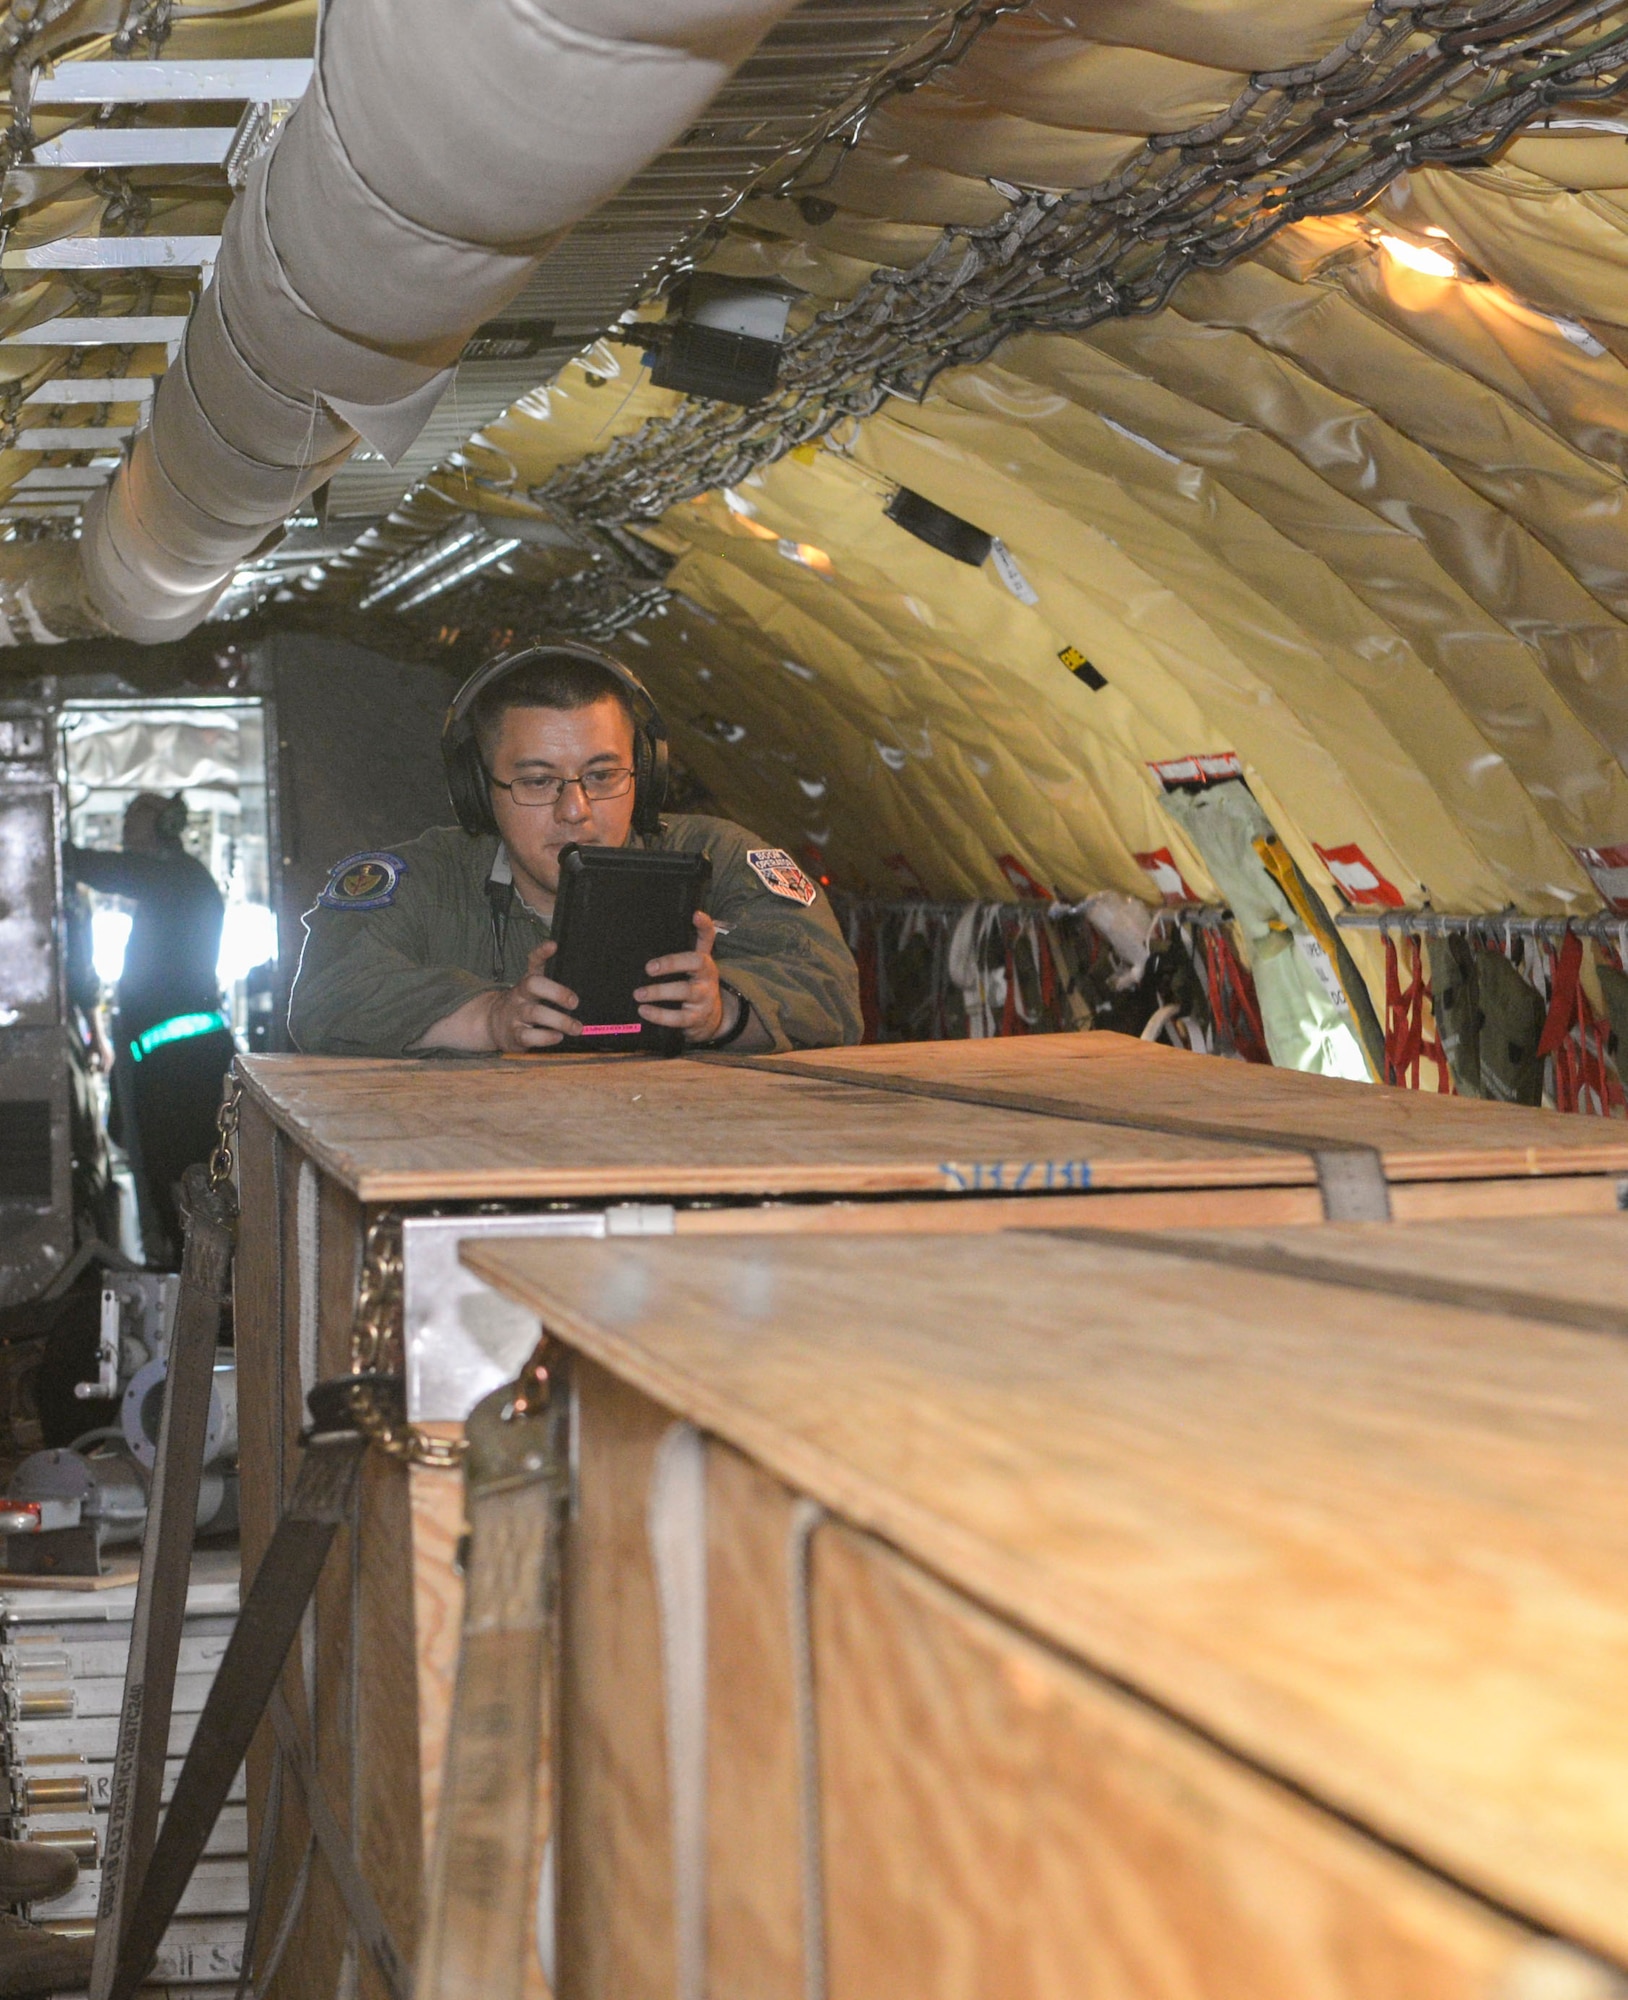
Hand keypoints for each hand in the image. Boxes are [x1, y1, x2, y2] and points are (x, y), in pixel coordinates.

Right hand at [483, 941, 582, 1050]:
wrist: (492, 1023)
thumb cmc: (523, 1005)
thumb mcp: (533, 990)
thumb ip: (551, 984)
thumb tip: (579, 978)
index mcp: (528, 982)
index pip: (533, 961)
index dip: (542, 953)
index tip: (553, 946)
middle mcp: (520, 995)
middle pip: (534, 985)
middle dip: (557, 992)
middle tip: (574, 1002)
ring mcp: (516, 1014)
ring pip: (535, 1013)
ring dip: (559, 1021)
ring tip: (576, 1027)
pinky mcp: (514, 1035)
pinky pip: (529, 1036)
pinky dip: (546, 1037)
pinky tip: (558, 1037)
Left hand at [634, 911, 734, 1044]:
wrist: (712, 1019)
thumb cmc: (696, 985)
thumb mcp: (695, 967)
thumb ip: (686, 949)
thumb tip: (676, 922)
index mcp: (705, 961)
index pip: (708, 939)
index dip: (705, 926)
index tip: (695, 915)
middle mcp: (708, 976)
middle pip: (696, 962)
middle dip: (671, 963)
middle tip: (648, 967)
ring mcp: (704, 997)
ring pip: (684, 991)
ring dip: (659, 992)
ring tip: (638, 994)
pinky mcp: (696, 1018)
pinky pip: (678, 1018)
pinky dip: (659, 1015)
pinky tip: (644, 1011)